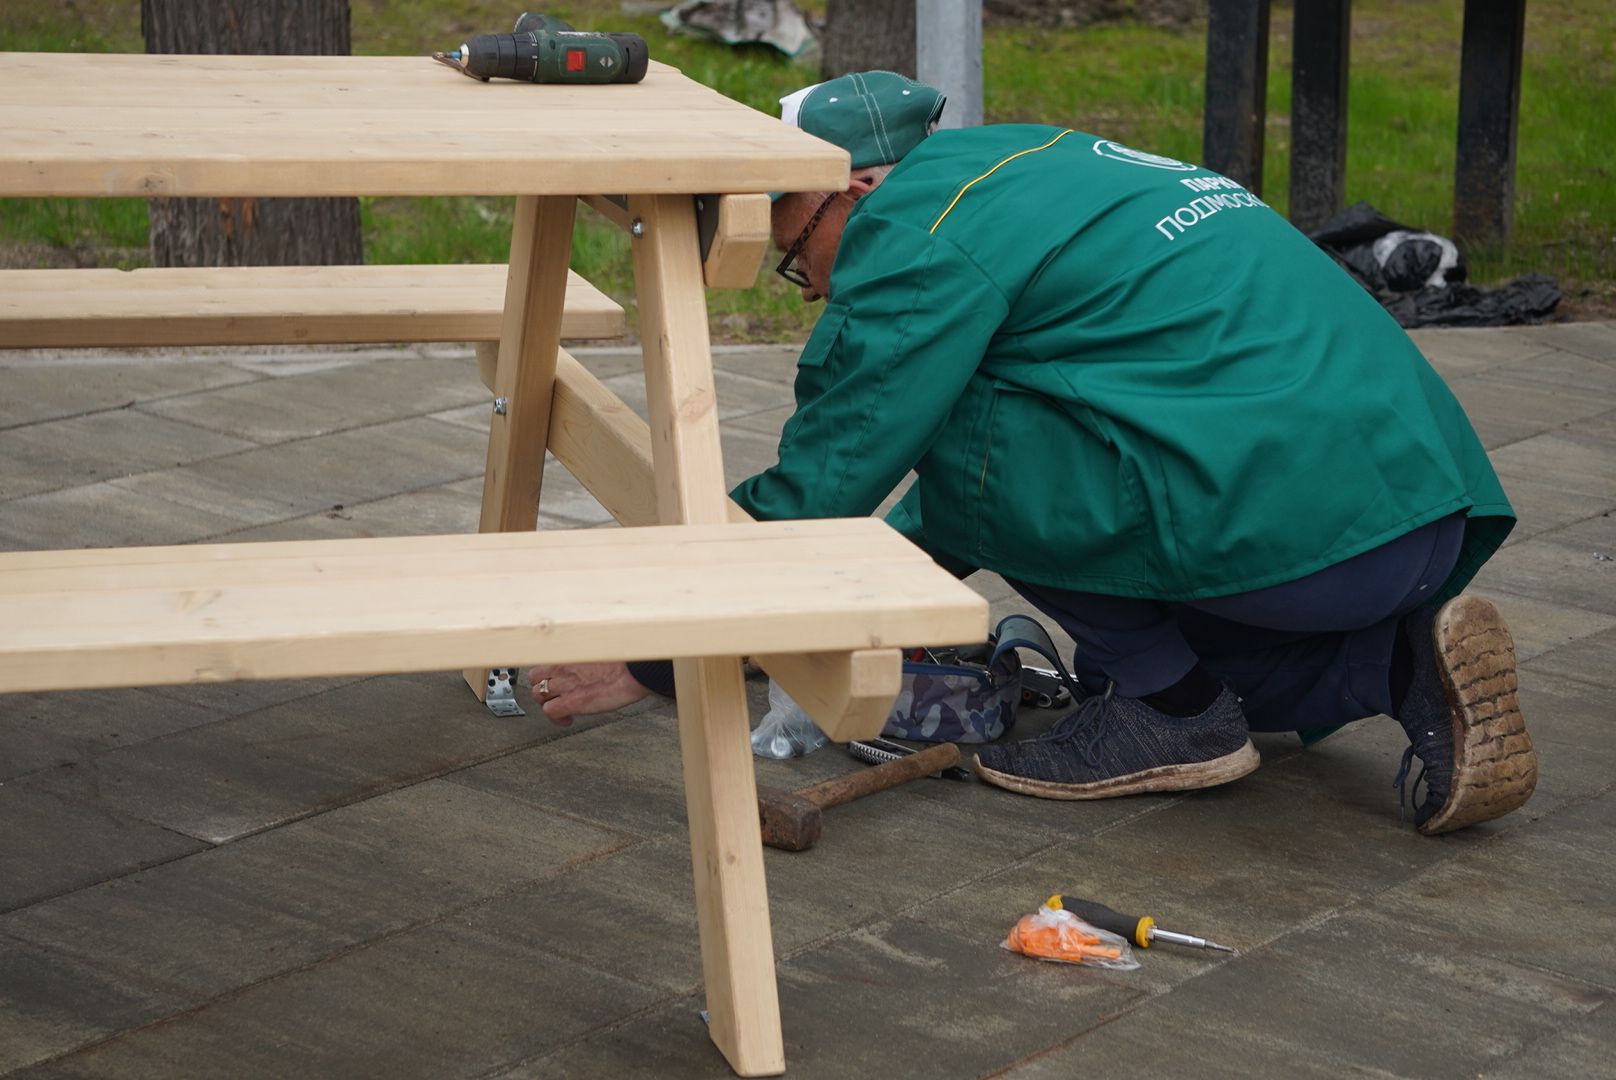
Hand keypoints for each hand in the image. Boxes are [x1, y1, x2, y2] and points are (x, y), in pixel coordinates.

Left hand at [528, 662, 650, 725]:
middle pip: (535, 679)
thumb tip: (583, 669)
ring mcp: (564, 685)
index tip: (555, 682)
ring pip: (538, 695)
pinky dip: (556, 718)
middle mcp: (562, 668)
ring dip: (548, 704)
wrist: (633, 673)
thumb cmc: (623, 664)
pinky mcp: (570, 702)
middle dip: (543, 689)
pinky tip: (567, 720)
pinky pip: (549, 712)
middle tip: (555, 697)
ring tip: (562, 710)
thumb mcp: (597, 654)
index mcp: (568, 655)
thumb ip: (583, 661)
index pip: (543, 664)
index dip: (547, 676)